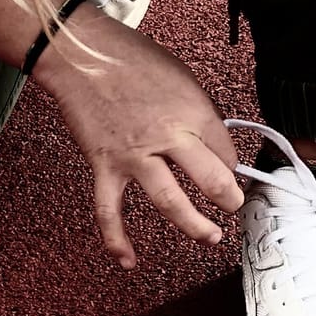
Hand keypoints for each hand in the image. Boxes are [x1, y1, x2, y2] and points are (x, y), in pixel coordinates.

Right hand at [32, 6, 243, 267]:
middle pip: (212, 180)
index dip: (232, 163)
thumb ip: (198, 110)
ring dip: (195, 225)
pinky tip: (129, 261)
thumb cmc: (130, 57)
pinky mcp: (105, 166)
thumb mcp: (181, 76)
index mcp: (191, 111)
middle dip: (229, 199)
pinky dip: (117, 239)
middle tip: (234, 206)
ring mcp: (135, 156)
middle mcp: (168, 137)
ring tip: (210, 236)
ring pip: (171, 203)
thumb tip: (211, 139)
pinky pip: (110, 211)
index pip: (226, 150)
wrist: (81, 54)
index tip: (228, 169)